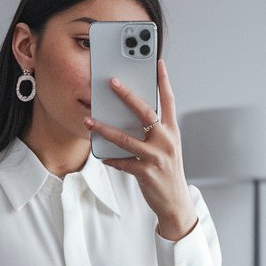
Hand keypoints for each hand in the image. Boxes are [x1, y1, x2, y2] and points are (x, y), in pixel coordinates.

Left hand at [83, 59, 197, 240]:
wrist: (176, 203)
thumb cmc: (167, 172)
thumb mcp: (166, 147)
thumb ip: (153, 131)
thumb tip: (129, 116)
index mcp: (171, 131)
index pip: (168, 100)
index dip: (163, 80)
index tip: (157, 62)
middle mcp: (166, 140)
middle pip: (145, 112)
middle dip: (127, 95)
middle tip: (112, 82)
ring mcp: (157, 157)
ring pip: (126, 138)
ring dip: (105, 129)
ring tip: (90, 121)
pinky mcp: (146, 172)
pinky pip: (122, 162)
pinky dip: (111, 159)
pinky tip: (102, 156)